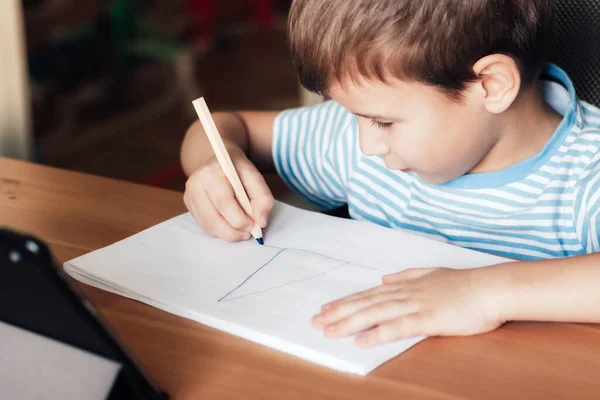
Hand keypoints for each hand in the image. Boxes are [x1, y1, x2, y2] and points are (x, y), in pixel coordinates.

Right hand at [184, 145, 273, 241]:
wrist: (219, 160)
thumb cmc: (238, 169)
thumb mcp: (255, 176)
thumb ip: (263, 197)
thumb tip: (261, 222)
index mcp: (211, 173)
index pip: (224, 203)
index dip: (240, 220)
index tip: (254, 225)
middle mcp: (195, 184)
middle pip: (214, 219)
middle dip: (234, 232)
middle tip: (248, 233)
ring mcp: (189, 195)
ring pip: (209, 226)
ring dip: (228, 234)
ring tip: (241, 231)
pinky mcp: (188, 205)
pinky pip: (205, 226)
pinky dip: (220, 231)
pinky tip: (230, 225)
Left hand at [312, 267, 504, 346]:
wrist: (490, 288)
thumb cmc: (464, 284)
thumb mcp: (431, 274)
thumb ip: (407, 275)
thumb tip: (385, 278)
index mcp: (405, 285)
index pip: (368, 295)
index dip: (346, 302)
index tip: (326, 308)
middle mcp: (405, 294)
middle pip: (365, 303)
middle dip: (339, 312)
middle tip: (316, 321)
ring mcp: (415, 305)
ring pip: (375, 314)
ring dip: (350, 322)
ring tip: (329, 330)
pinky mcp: (428, 319)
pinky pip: (398, 327)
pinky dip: (378, 333)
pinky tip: (361, 341)